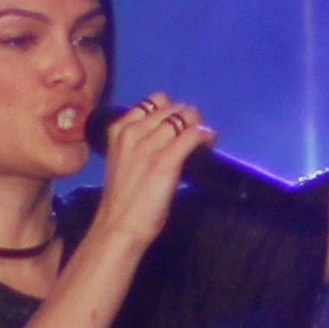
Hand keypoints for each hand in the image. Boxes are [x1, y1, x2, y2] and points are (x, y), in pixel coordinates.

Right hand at [90, 92, 213, 245]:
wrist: (119, 225)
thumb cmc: (123, 199)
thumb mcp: (123, 160)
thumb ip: (139, 143)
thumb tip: (170, 134)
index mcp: (119, 130)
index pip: (153, 101)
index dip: (172, 110)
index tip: (179, 125)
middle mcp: (133, 132)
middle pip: (172, 108)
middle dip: (187, 118)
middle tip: (195, 134)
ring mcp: (150, 145)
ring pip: (184, 117)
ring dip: (198, 126)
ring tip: (203, 140)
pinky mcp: (166, 161)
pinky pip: (193, 135)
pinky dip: (205, 136)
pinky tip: (209, 143)